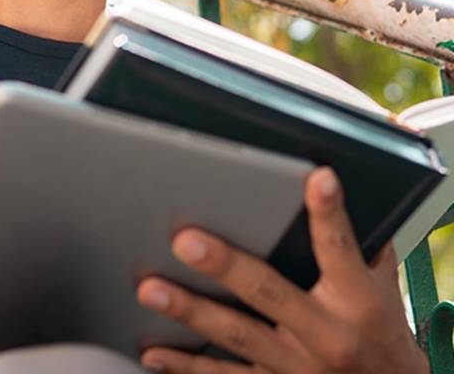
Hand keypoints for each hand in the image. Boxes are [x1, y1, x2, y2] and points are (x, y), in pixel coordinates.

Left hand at [137, 167, 428, 373]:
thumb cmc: (380, 326)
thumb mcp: (383, 284)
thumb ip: (359, 243)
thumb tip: (332, 189)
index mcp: (357, 300)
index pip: (339, 248)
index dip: (329, 213)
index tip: (318, 179)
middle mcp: (325, 334)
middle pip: (269, 293)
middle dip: (225, 266)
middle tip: (186, 241)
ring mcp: (295, 365)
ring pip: (235, 335)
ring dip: (190, 311)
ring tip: (151, 290)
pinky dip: (186, 365)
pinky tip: (153, 350)